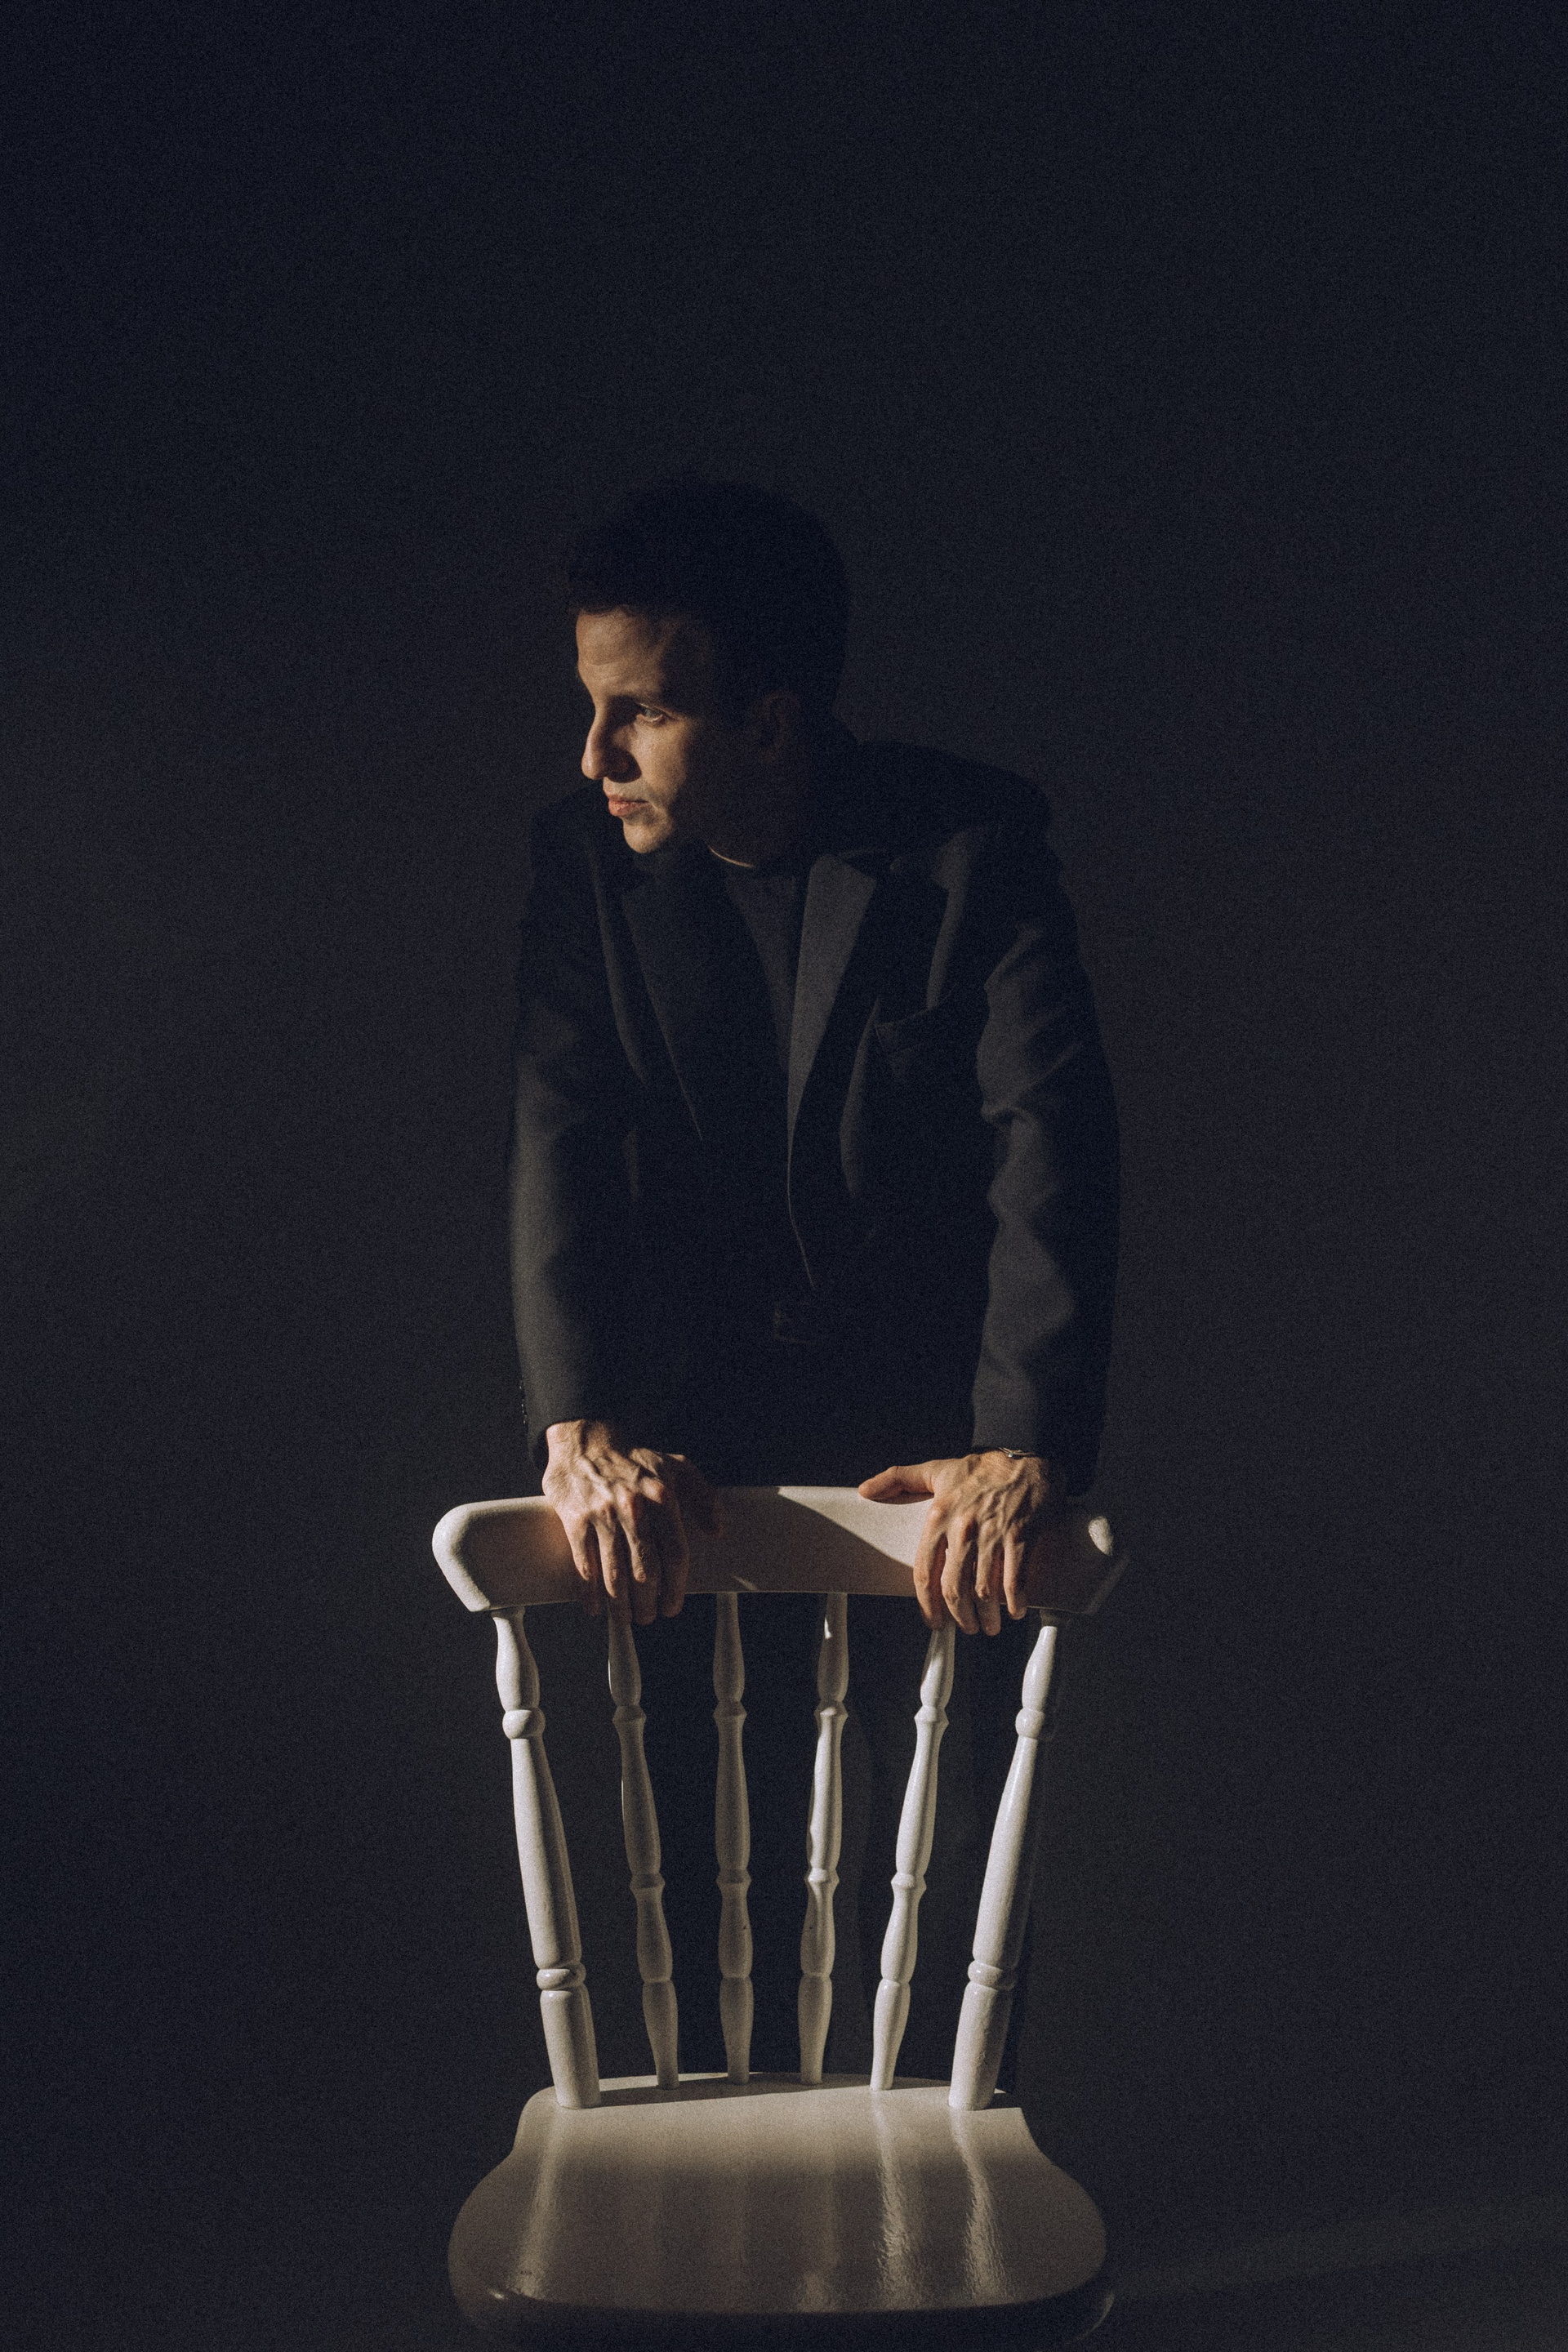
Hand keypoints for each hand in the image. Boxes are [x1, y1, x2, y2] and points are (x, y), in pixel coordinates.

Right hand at [542, 1421, 721, 1623]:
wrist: (587, 1440)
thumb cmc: (634, 1460)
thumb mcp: (677, 1467)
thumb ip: (702, 1496)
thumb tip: (717, 1530)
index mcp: (661, 1498)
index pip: (675, 1553)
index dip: (676, 1587)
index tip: (672, 1605)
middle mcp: (634, 1509)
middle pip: (646, 1571)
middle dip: (648, 1602)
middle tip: (648, 1616)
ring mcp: (602, 1516)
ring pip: (614, 1575)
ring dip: (621, 1605)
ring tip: (625, 1618)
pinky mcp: (575, 1521)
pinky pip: (584, 1566)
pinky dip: (589, 1593)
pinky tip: (595, 1607)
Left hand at [858, 1451, 1064, 1633]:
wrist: (1025, 1456)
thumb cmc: (980, 1468)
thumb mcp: (935, 1471)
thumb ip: (897, 1479)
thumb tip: (865, 1490)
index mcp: (939, 1517)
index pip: (925, 1571)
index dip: (927, 1604)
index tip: (933, 1621)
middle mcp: (963, 1528)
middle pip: (954, 1588)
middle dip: (960, 1617)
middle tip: (966, 1627)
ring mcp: (992, 1534)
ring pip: (985, 1590)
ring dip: (987, 1615)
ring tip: (990, 1625)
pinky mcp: (1021, 1537)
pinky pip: (1015, 1580)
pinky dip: (1015, 1601)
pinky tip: (1016, 1610)